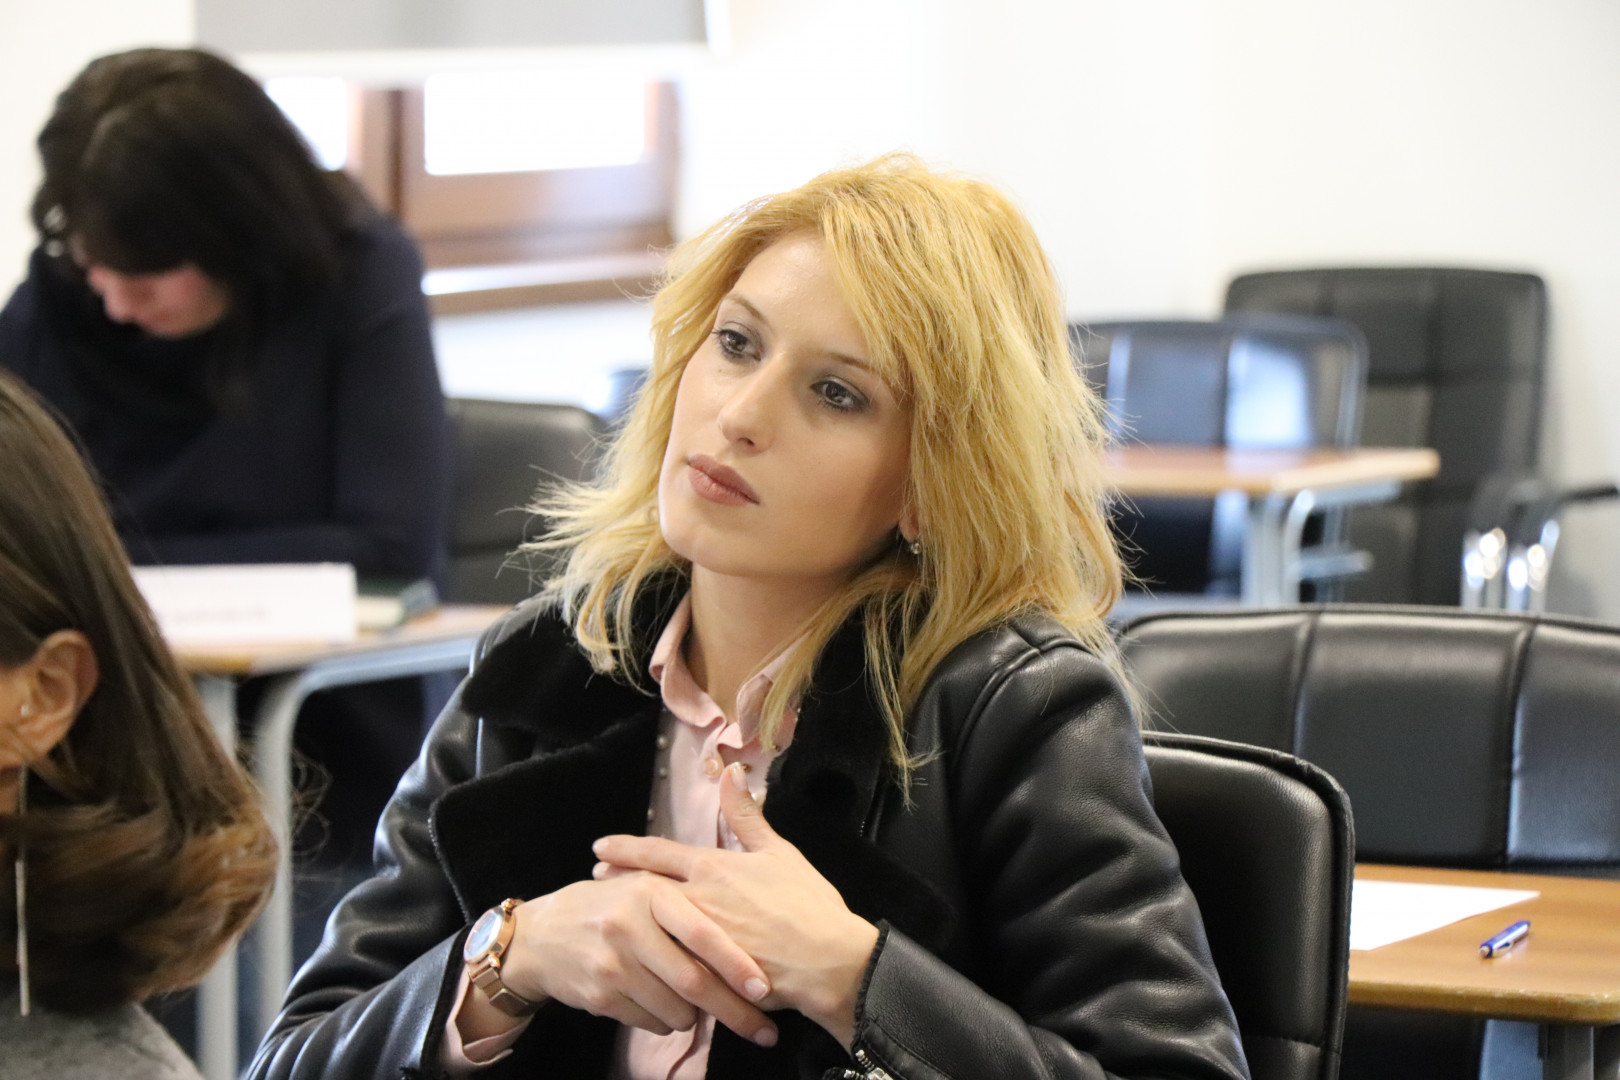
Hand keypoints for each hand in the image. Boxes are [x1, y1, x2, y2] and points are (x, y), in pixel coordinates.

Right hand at [487, 873, 778, 1047]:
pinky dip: (666, 1021)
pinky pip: (651, 1022)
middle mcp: (630, 927)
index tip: (765, 989)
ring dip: (695, 1016)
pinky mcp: (600, 996)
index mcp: (650, 892)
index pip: (702, 933)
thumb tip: (745, 935)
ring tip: (698, 1006)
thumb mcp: (642, 887)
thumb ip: (686, 902)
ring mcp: (612, 964)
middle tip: (763, 1030)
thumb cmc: (608, 907)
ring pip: (675, 1009)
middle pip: (693, 981)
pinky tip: (662, 1005)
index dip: (736, 963)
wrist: (539, 937)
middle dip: (734, 1011)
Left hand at [592, 763, 879, 1047]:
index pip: (657, 853)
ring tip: (608, 922)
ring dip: (627, 923)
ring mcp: (695, 940)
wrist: (829, 961)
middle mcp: (697, 900)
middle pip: (641, 891)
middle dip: (614, 886)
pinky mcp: (702, 976)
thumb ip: (748, 816)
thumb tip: (731, 773)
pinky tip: (636, 965)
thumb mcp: (779, 852)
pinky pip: (667, 968)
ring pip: (647, 929)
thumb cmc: (808, 904)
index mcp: (713, 867)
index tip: (599, 848)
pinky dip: (648, 962)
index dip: (625, 850)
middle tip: (592, 881)